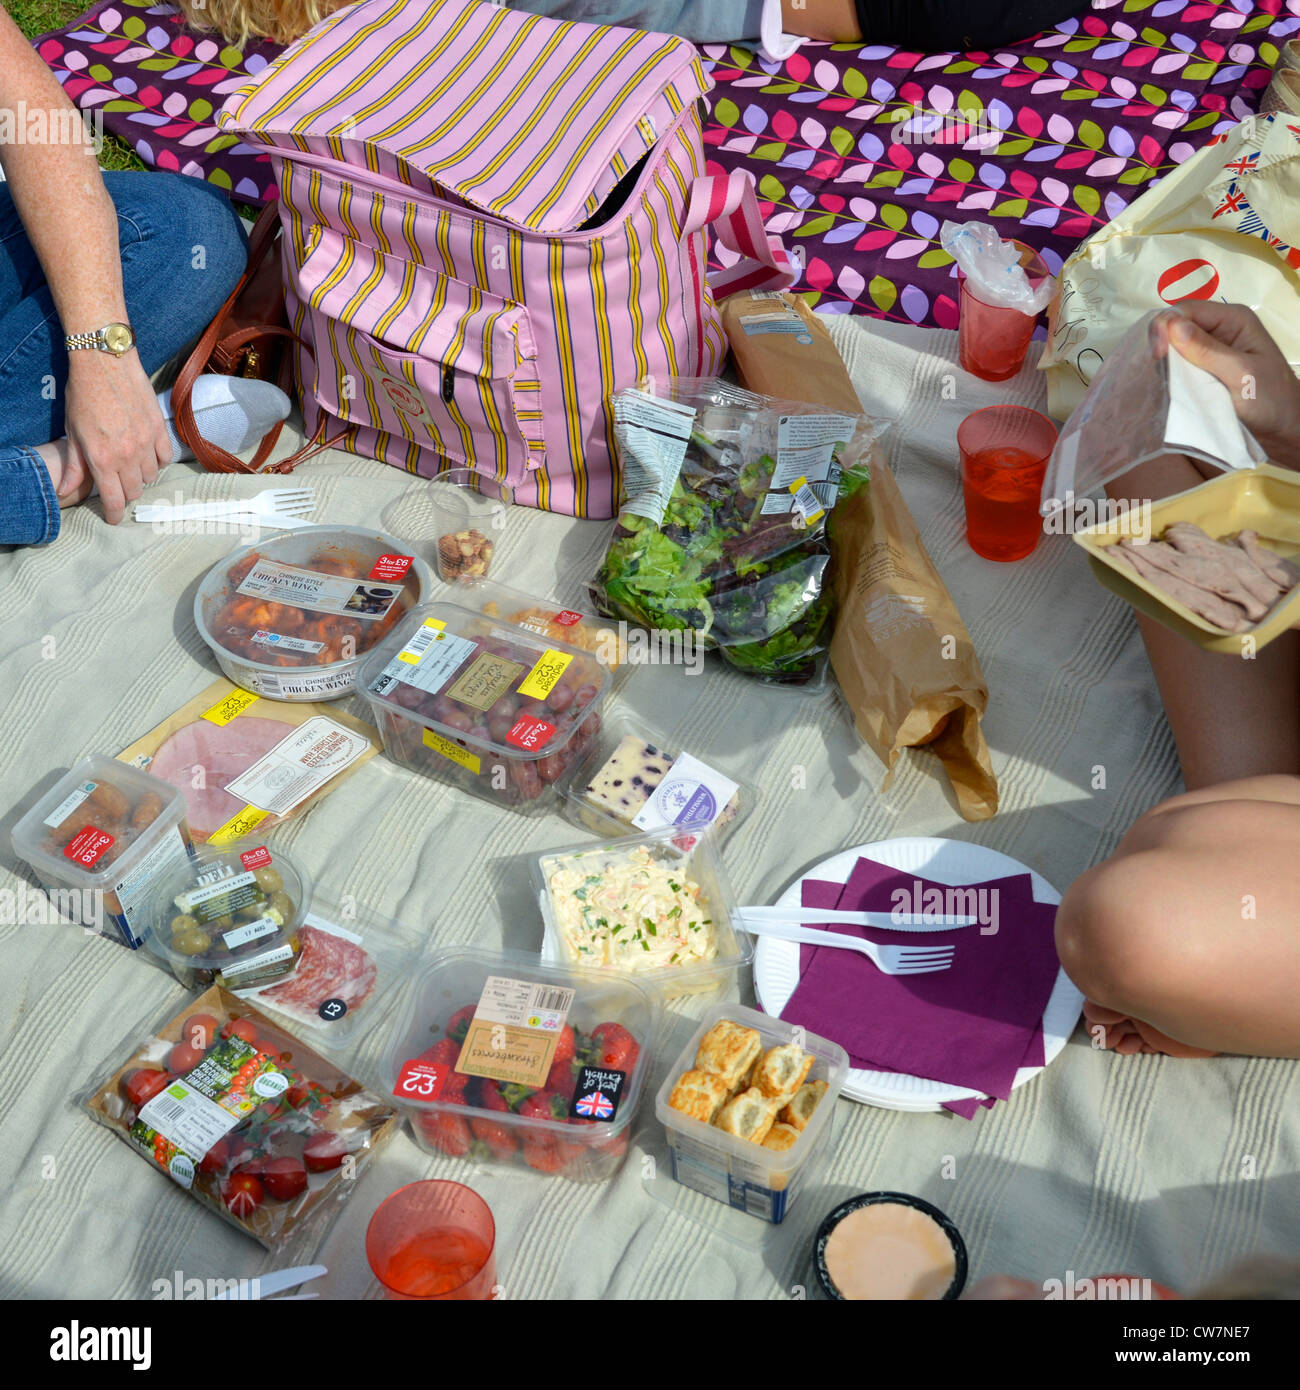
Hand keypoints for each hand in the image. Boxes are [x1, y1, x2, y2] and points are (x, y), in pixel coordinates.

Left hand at [62, 351, 171, 522]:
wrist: (106, 363)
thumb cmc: (84, 394)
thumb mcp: (72, 431)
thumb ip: (74, 465)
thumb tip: (67, 491)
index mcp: (102, 459)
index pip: (114, 500)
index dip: (115, 514)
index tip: (114, 518)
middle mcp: (127, 455)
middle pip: (134, 491)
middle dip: (126, 494)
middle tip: (118, 487)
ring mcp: (146, 443)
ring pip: (151, 476)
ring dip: (141, 476)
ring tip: (131, 467)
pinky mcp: (159, 429)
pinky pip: (165, 457)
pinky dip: (158, 461)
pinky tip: (148, 454)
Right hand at [1152, 303, 1299, 470]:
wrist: (1283, 431)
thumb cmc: (1271, 400)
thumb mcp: (1242, 374)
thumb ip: (1208, 351)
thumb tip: (1172, 326)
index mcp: (1233, 320)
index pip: (1186, 310)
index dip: (1165, 327)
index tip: (1156, 356)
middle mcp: (1219, 330)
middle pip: (1176, 325)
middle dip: (1160, 343)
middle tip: (1153, 370)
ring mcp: (1209, 351)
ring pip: (1173, 346)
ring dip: (1162, 362)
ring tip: (1155, 379)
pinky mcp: (1202, 371)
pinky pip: (1177, 365)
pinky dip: (1167, 374)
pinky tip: (1163, 385)